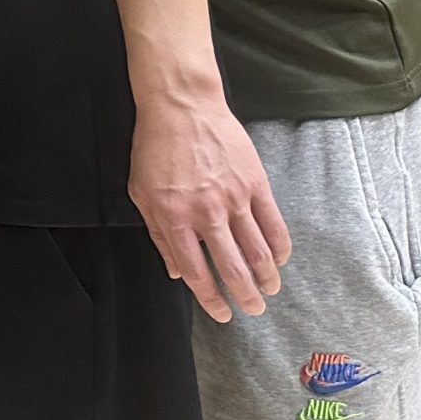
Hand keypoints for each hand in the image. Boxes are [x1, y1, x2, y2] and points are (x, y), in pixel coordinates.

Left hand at [128, 91, 291, 321]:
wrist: (181, 106)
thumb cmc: (155, 148)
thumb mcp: (140, 193)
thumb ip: (159, 235)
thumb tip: (176, 271)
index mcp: (174, 217)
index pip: (196, 271)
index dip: (211, 298)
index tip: (221, 313)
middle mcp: (206, 212)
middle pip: (233, 267)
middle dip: (245, 296)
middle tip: (253, 310)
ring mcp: (234, 198)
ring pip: (258, 250)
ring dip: (267, 277)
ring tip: (269, 291)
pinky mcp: (255, 184)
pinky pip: (274, 224)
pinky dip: (280, 248)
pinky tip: (279, 260)